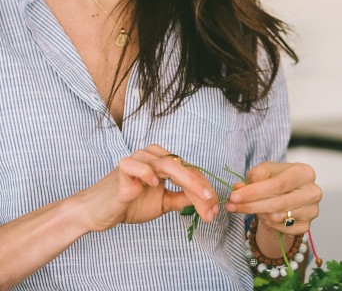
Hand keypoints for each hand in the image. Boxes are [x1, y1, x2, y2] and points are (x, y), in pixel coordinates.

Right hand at [72, 144, 219, 231]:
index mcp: (163, 162)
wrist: (99, 213)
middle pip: (184, 167)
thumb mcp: (163, 203)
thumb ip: (182, 198)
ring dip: (188, 183)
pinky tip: (155, 184)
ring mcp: (137, 160)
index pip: (190, 171)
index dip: (205, 189)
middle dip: (201, 189)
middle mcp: (152, 156)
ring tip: (200, 200)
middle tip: (212, 208)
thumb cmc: (129, 204)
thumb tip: (206, 201)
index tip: (215, 209)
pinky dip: (148, 173)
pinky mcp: (122, 169)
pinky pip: (138, 165)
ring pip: (168, 165)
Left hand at [225, 162, 321, 235]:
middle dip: (251, 205)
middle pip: (278, 203)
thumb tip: (241, 188)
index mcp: (304, 172)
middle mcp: (313, 191)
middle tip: (231, 206)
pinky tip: (265, 216)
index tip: (234, 196)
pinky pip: (281, 229)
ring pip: (277, 217)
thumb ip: (255, 176)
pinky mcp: (307, 226)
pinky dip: (268, 224)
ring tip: (251, 207)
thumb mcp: (266, 171)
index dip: (254, 192)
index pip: (278, 185)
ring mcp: (312, 210)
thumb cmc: (277, 181)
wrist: (287, 197)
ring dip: (258, 213)